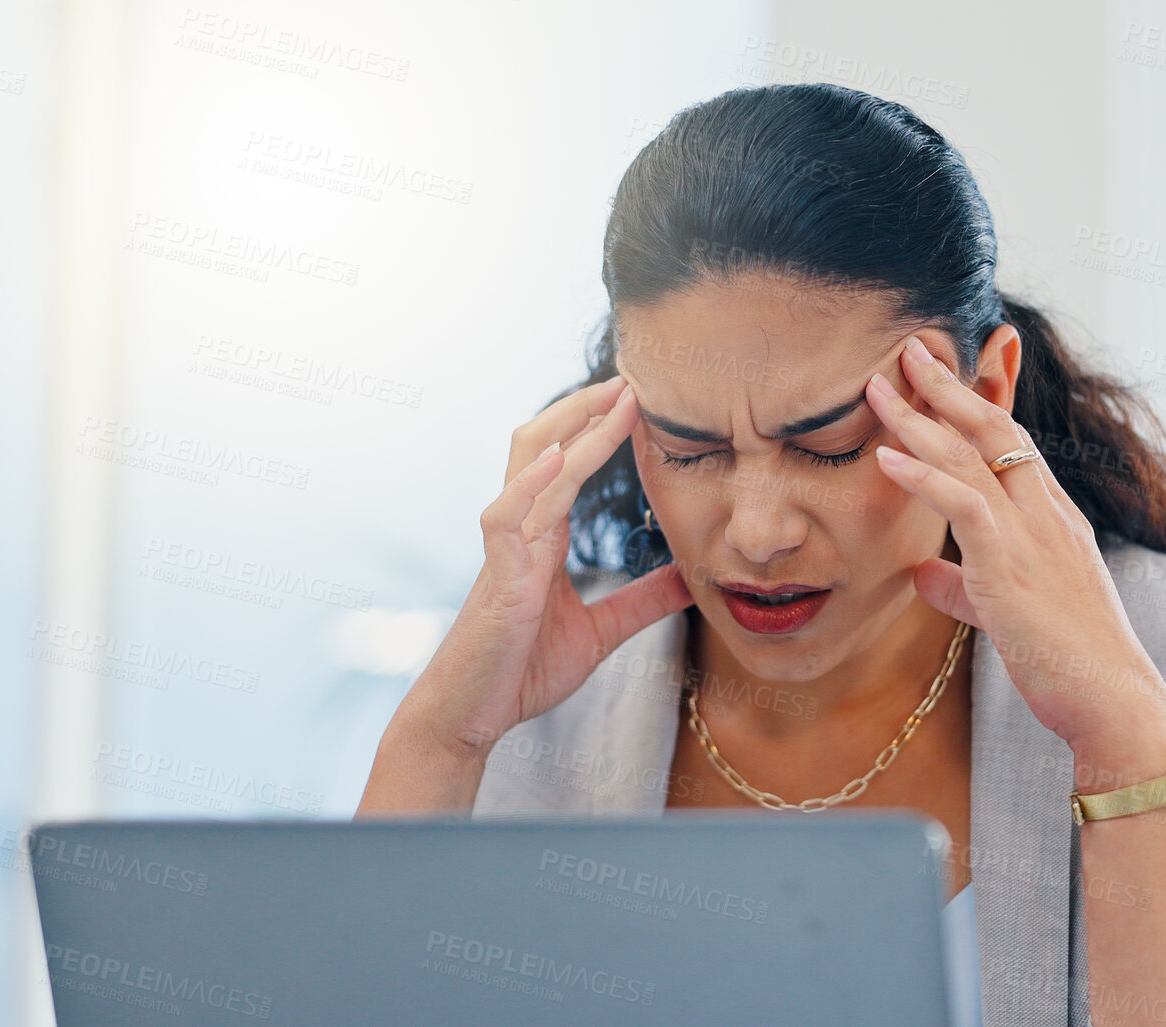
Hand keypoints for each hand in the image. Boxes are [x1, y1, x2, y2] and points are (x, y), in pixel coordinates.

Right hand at [380, 374, 692, 765]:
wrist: (474, 717)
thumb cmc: (521, 671)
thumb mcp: (601, 633)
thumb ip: (641, 603)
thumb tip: (691, 579)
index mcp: (543, 536)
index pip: (569, 461)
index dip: (600, 425)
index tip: (642, 395)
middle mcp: (522, 530)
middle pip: (544, 443)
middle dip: (586, 407)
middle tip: (634, 377)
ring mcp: (506, 549)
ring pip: (531, 466)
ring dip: (573, 428)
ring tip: (614, 399)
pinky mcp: (497, 578)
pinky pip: (507, 517)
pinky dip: (532, 484)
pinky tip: (561, 458)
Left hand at [863, 334, 1165, 743]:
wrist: (1112, 701)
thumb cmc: (1069, 662)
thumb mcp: (1008, 614)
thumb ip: (964, 587)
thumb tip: (921, 575)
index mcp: (1052, 520)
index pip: (1012, 443)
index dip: (977, 402)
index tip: (942, 370)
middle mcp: (1046, 514)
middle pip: (993, 429)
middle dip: (947, 385)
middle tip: (909, 348)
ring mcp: (1032, 535)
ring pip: (972, 456)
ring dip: (920, 416)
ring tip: (879, 386)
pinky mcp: (1012, 567)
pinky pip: (964, 505)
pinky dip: (923, 477)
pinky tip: (886, 458)